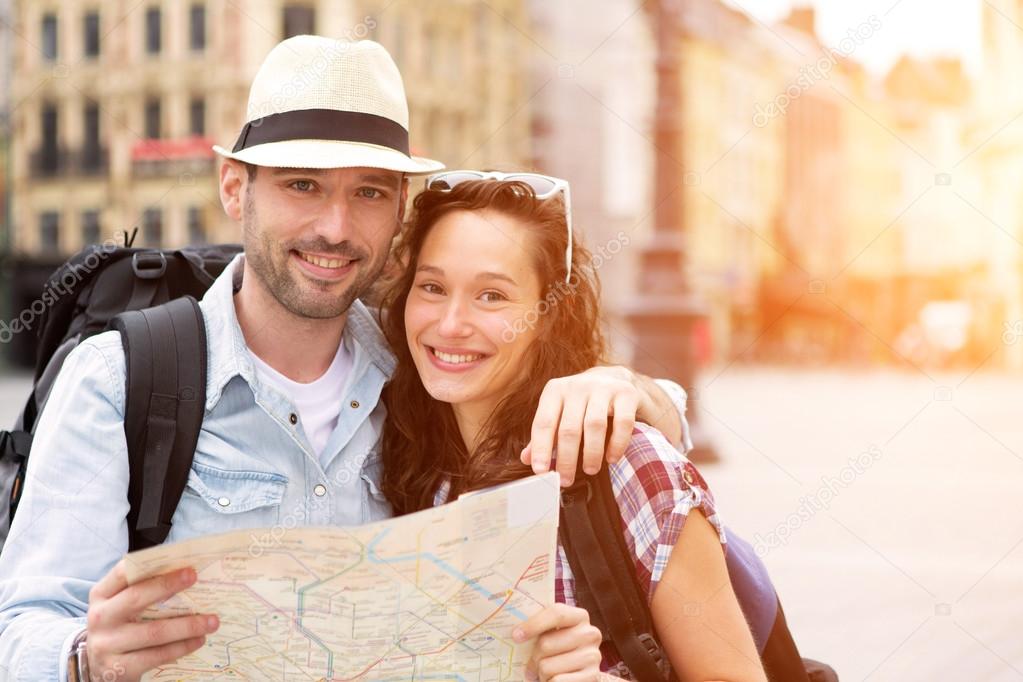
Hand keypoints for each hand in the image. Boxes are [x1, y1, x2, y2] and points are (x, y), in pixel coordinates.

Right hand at [84, 560, 218, 680]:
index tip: (183, 564)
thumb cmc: (119, 627)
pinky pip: (156, 655)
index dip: (152, 565)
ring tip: (212, 621)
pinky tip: (198, 640)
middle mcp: (100, 617)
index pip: (123, 573)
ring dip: (187, 625)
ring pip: (153, 632)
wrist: (98, 668)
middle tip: (196, 578)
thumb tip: (186, 573)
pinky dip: (181, 647)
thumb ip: (142, 589)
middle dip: (168, 585)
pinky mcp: (118, 668)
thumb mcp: (121, 606)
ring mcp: (106, 644)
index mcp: (102, 595)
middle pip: (136, 598)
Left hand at [515, 603, 602, 680]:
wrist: (580, 671)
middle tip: (532, 664)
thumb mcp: (553, 633)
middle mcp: (590, 634)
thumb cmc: (560, 649)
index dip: (533, 624)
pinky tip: (554, 679)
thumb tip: (516, 632)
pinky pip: (557, 681)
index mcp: (580, 617)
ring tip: (546, 672)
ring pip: (547, 666)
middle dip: (533, 657)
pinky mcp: (592, 677)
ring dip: (541, 672)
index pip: (556, 613)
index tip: (516, 636)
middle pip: (546, 644)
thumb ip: (541, 628)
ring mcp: (593, 656)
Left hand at [522, 366, 642, 485]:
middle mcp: (577, 386)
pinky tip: (611, 459)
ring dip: (591, 453)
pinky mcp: (627, 393)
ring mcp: (603, 387)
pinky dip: (617, 444)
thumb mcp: (560, 413)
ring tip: (590, 470)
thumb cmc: (583, 402)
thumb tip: (527, 459)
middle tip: (566, 480)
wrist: (616, 378)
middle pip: (569, 428)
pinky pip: (622, 423)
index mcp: (555, 391)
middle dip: (567, 458)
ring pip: (595, 425)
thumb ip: (545, 435)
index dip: (541, 449)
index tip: (541, 471)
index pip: (544, 422)